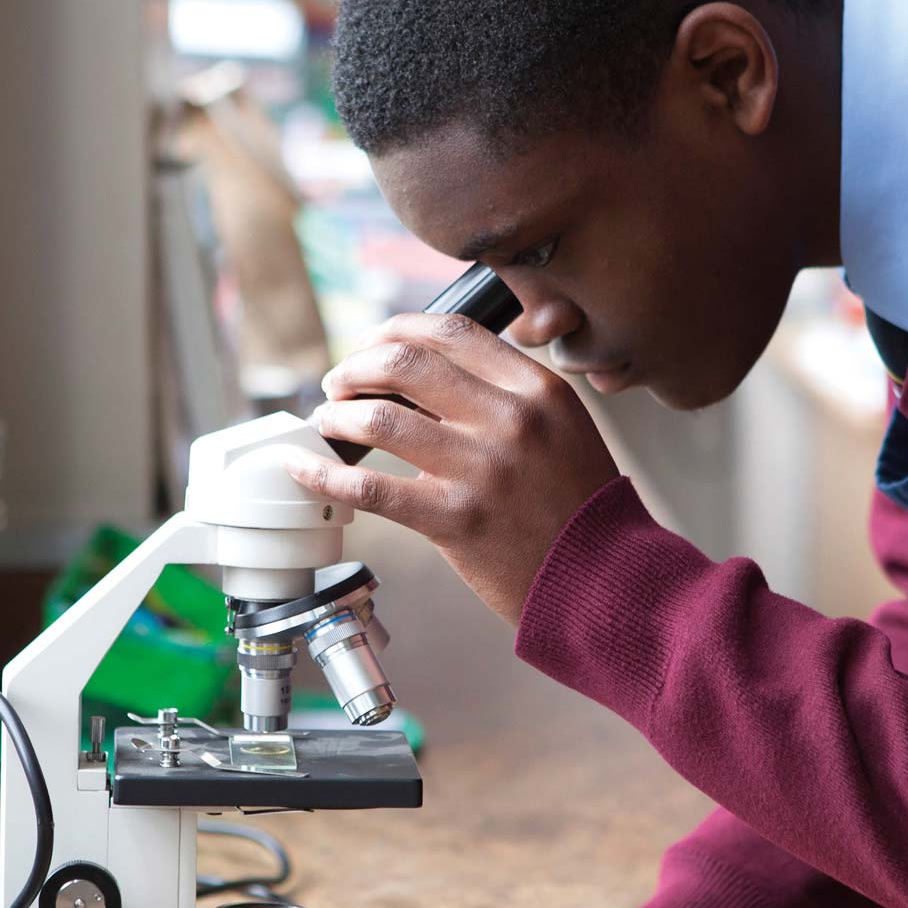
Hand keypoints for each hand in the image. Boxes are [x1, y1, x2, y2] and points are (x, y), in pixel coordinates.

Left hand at [286, 313, 617, 622]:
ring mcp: (481, 469)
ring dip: (337, 414)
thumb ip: (501, 396)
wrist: (603, 579)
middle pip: (405, 362)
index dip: (394, 329)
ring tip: (327, 421)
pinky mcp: (454, 519)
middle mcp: (510, 420)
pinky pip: (369, 487)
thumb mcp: (558, 428)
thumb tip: (417, 375)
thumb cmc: (575, 506)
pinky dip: (324, 473)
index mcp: (536, 389)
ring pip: (380, 418)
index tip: (370, 342)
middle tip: (338, 382)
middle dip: (356, 366)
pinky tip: (304, 466)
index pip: (450, 332)